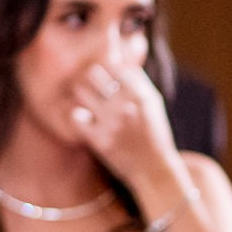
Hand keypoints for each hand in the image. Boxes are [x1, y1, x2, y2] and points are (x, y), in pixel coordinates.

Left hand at [68, 61, 179, 189]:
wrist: (156, 171)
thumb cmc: (153, 135)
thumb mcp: (154, 103)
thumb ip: (138, 80)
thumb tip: (119, 60)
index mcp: (141, 94)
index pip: (112, 65)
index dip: (105, 70)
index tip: (105, 81)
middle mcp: (127, 105)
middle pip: (92, 73)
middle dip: (89, 80)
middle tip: (91, 90)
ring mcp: (112, 123)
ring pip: (80, 91)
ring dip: (81, 96)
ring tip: (87, 104)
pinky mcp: (100, 140)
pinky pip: (76, 117)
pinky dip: (77, 117)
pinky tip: (85, 121)